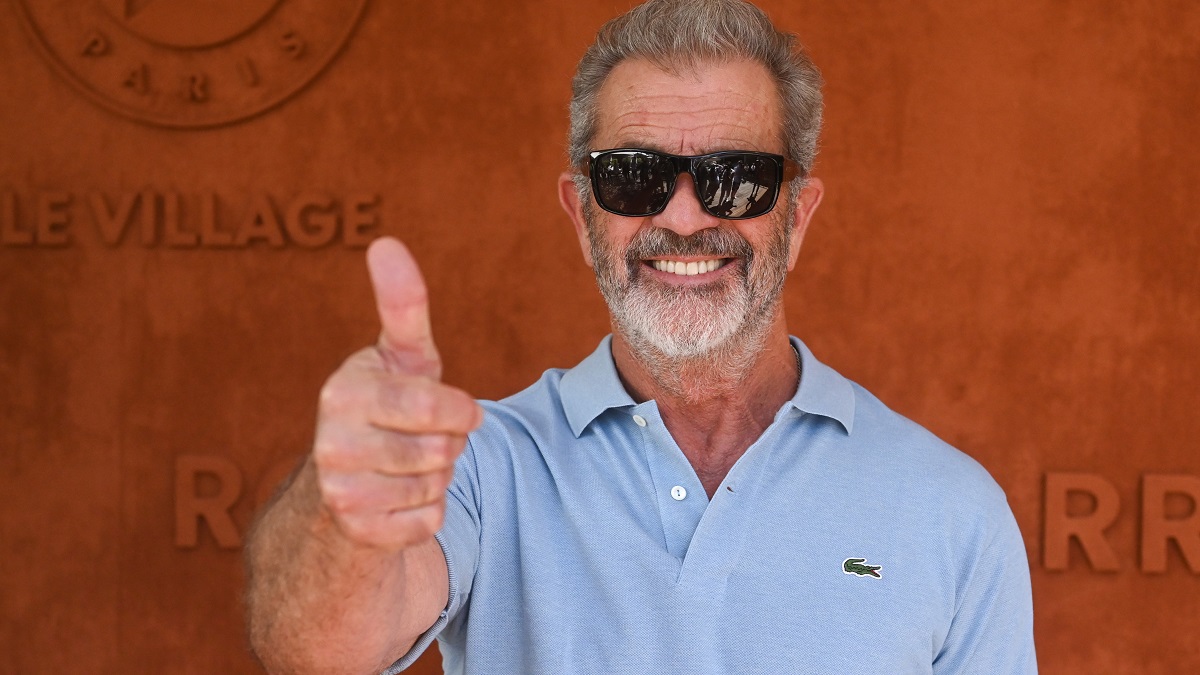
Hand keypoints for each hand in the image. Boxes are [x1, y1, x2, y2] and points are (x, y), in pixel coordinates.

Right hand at [312, 237, 481, 549]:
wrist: (350, 482)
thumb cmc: (390, 406)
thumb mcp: (403, 356)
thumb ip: (403, 304)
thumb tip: (386, 243)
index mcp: (343, 391)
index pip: (433, 404)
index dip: (458, 410)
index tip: (457, 409)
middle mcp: (330, 442)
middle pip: (441, 450)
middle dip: (449, 445)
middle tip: (425, 439)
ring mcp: (339, 490)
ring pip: (436, 487)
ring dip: (438, 479)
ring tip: (409, 466)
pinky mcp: (356, 531)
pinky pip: (427, 522)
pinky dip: (427, 513)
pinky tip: (400, 499)